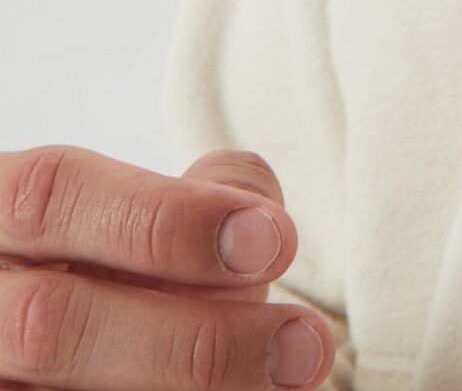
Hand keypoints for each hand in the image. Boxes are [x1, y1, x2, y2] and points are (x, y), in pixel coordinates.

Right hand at [0, 146, 334, 387]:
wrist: (68, 329)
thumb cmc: (111, 262)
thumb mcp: (140, 209)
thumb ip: (198, 198)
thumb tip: (258, 223)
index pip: (53, 196)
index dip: (163, 217)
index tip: (273, 239)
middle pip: (52, 324)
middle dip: (193, 339)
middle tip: (303, 345)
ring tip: (285, 381)